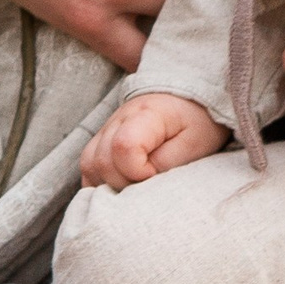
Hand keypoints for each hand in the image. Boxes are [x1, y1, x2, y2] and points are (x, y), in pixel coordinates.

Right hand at [81, 92, 228, 190]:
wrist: (190, 97)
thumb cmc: (196, 122)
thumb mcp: (195, 143)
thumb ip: (168, 163)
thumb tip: (142, 181)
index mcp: (145, 115)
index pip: (124, 146)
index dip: (138, 171)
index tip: (157, 174)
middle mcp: (118, 119)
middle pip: (101, 160)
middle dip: (123, 183)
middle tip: (148, 185)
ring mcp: (106, 129)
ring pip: (89, 164)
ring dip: (109, 184)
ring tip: (135, 186)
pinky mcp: (102, 139)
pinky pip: (88, 166)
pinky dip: (100, 181)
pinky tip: (119, 186)